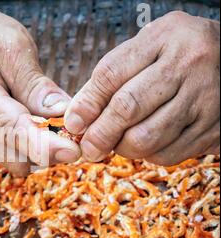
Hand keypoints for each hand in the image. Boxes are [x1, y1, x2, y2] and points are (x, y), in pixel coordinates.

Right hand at [0, 1, 79, 176]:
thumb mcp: (9, 44)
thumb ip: (33, 83)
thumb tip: (62, 115)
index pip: (9, 128)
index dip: (43, 143)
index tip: (72, 151)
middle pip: (16, 156)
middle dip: (46, 143)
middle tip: (64, 118)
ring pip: (17, 161)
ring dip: (36, 144)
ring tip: (34, 109)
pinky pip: (11, 158)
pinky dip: (26, 144)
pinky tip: (23, 118)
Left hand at [64, 11, 219, 165]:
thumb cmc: (177, 55)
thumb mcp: (146, 49)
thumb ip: (112, 77)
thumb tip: (78, 117)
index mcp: (164, 38)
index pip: (111, 74)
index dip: (86, 104)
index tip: (74, 123)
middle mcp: (188, 65)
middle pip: (127, 107)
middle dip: (100, 134)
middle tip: (89, 147)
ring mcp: (205, 97)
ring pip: (147, 137)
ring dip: (122, 148)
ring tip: (116, 144)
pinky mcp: (214, 127)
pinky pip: (169, 153)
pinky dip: (148, 155)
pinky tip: (145, 144)